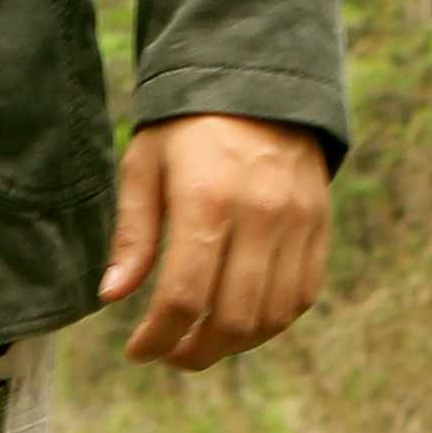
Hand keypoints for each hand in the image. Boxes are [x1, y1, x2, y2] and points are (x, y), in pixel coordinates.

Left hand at [99, 114, 329, 368]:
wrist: (257, 78)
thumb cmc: (186, 125)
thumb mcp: (144, 165)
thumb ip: (133, 234)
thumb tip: (112, 296)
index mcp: (207, 198)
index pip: (183, 297)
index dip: (157, 338)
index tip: (137, 351)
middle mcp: (260, 214)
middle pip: (232, 319)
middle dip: (194, 352)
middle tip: (169, 354)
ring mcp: (298, 222)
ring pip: (272, 317)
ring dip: (234, 345)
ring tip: (202, 341)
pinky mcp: (319, 225)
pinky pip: (302, 296)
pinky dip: (271, 322)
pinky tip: (240, 319)